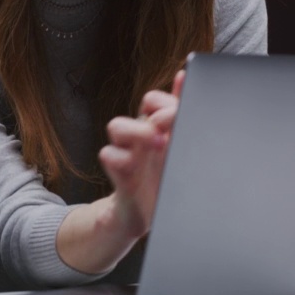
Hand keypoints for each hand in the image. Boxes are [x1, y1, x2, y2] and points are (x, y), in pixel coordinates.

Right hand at [100, 71, 183, 237]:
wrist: (143, 215)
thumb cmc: (165, 179)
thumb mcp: (179, 150)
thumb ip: (181, 115)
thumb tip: (185, 78)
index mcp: (158, 127)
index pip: (157, 99)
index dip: (167, 101)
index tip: (182, 111)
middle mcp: (142, 134)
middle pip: (143, 105)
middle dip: (161, 111)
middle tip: (175, 124)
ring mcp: (129, 152)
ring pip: (117, 124)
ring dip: (138, 129)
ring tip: (158, 143)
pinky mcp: (120, 174)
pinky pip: (108, 155)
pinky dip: (121, 158)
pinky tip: (137, 166)